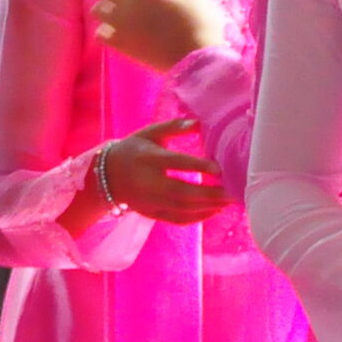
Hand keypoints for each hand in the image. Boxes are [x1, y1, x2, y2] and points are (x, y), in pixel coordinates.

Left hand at [91, 0, 225, 73]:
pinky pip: (100, 34)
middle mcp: (128, 3)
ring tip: (117, 11)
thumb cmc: (201, 22)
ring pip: (99, 9)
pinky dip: (105, 30)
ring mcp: (121, 25)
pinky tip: (115, 31)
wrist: (197, 59)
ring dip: (106, 7)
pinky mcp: (121, 45)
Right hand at [91, 117, 229, 224]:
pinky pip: (178, 219)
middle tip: (234, 191)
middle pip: (183, 192)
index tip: (219, 168)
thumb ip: (174, 127)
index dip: (198, 166)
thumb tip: (200, 123)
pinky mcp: (152, 213)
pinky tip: (214, 211)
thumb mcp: (150, 133)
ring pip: (183, 208)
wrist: (106, 176)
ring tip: (230, 201)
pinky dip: (198, 217)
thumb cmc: (134, 149)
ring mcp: (150, 201)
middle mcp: (149, 183)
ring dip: (208, 206)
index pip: (176, 163)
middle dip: (210, 194)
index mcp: (149, 159)